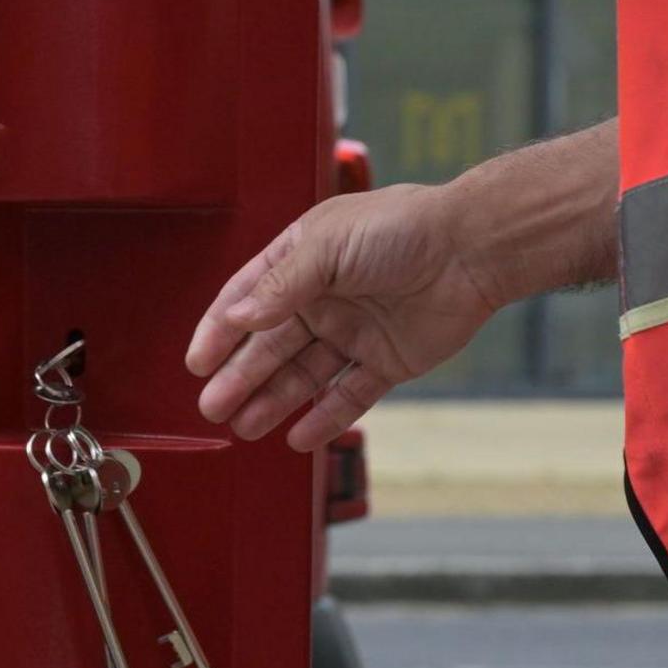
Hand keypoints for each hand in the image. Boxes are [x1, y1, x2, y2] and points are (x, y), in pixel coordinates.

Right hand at [184, 183, 511, 452]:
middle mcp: (325, 299)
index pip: (248, 299)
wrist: (470, 250)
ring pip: (304, 375)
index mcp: (303, 260)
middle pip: (272, 345)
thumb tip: (237, 318)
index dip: (220, 330)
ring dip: (273, 400)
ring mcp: (355, 332)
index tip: (197, 363)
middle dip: (240, 377)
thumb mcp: (327, 247)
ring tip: (244, 427)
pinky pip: (350, 395)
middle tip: (212, 408)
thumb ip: (281, 287)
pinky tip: (298, 438)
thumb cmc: (398, 230)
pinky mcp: (388, 361)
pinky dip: (326, 418)